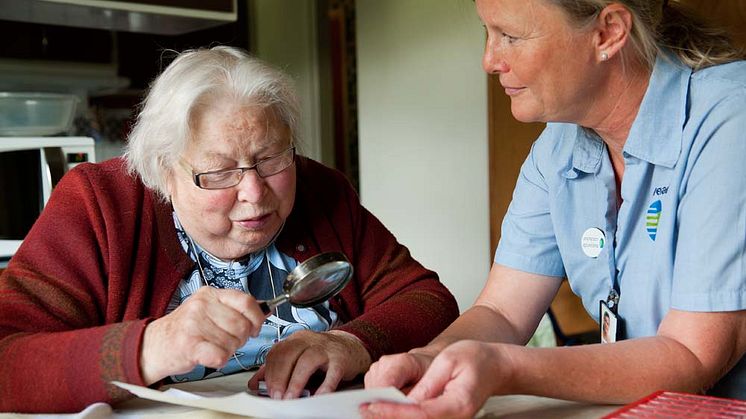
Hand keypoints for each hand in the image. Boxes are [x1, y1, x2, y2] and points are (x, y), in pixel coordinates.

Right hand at [140, 286, 265, 383]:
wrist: (153, 346)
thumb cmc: (184, 330)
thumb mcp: (208, 310)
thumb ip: (234, 309)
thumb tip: (265, 310)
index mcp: (209, 294)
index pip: (245, 301)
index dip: (256, 317)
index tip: (255, 327)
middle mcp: (201, 305)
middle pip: (241, 325)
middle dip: (240, 338)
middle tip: (226, 341)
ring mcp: (194, 324)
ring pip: (232, 343)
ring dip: (227, 351)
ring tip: (212, 347)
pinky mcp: (189, 344)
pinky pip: (220, 356)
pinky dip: (219, 360)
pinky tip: (209, 356)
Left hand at [248, 330, 371, 398]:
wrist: (350, 347)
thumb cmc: (322, 354)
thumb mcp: (298, 357)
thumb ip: (278, 368)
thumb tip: (255, 383)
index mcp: (296, 340)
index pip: (277, 353)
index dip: (269, 372)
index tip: (265, 389)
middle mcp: (309, 341)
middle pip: (289, 354)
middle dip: (279, 377)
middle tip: (276, 396)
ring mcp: (326, 349)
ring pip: (307, 361)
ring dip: (296, 381)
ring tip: (291, 398)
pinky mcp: (341, 359)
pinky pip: (332, 373)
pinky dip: (324, 386)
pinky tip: (317, 396)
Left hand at [361, 340, 504, 418]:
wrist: (494, 367)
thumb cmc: (475, 359)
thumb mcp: (450, 360)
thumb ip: (428, 382)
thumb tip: (406, 400)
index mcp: (458, 404)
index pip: (419, 414)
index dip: (392, 412)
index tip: (371, 407)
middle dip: (386, 418)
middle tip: (362, 410)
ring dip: (391, 418)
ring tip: (367, 410)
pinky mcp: (442, 418)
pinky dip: (399, 415)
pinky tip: (383, 410)